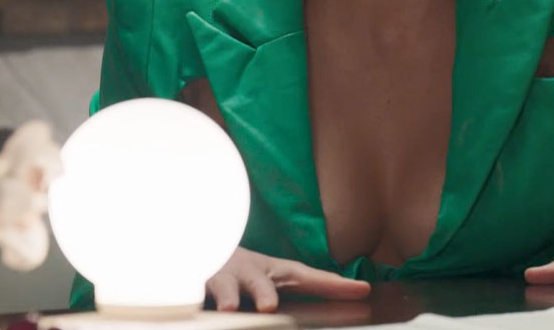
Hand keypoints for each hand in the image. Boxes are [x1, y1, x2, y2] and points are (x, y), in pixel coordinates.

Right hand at [207, 246, 370, 311]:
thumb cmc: (242, 270)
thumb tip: (354, 292)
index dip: (332, 284)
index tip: (362, 290)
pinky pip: (192, 293)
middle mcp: (248, 272)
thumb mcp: (271, 278)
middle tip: (270, 305)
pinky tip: (195, 307)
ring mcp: (219, 277)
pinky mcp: (193, 284)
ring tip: (229, 309)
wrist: (198, 245)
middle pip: (260, 280)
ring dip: (227, 297)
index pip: (306, 277)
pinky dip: (193, 300)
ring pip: (223, 286)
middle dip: (265, 292)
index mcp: (272, 271)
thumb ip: (304, 288)